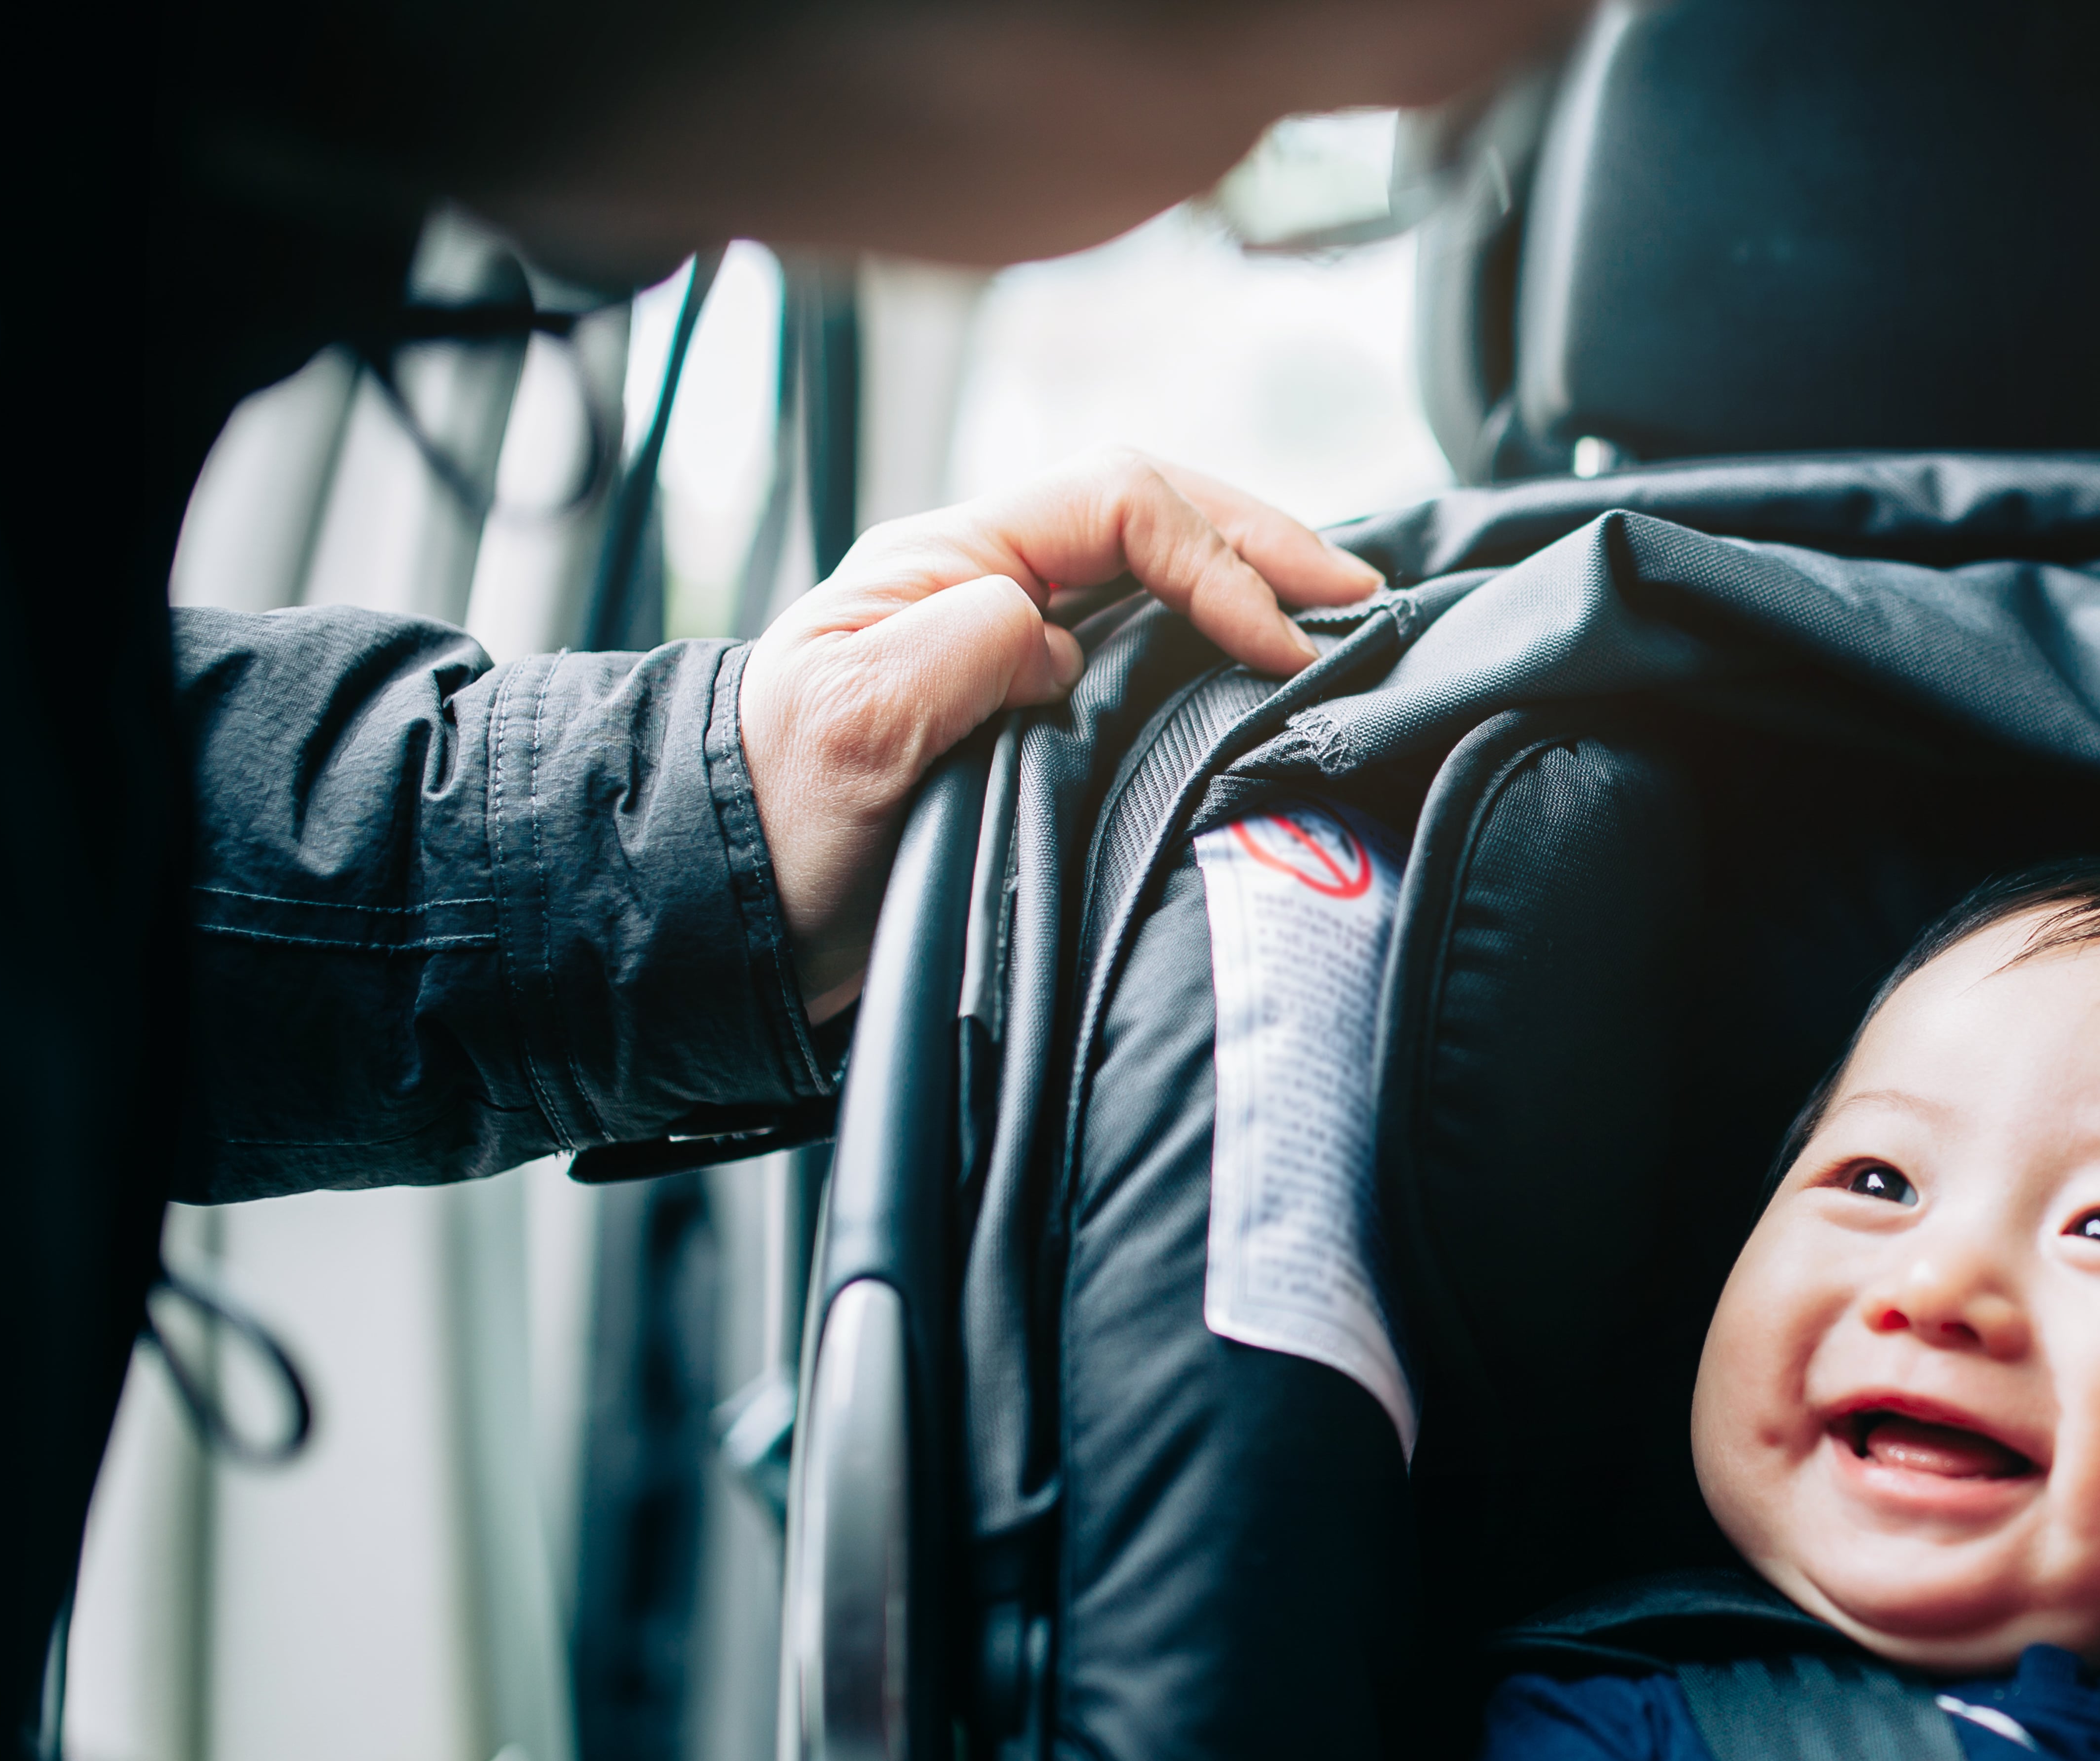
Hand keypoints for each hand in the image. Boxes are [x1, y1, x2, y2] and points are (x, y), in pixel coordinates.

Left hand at [737, 446, 1382, 1016]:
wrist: (738, 919)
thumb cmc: (780, 821)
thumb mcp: (850, 723)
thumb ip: (958, 648)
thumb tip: (1053, 630)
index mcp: (947, 560)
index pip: (1117, 502)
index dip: (1213, 558)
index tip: (1278, 645)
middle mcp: (990, 581)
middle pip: (1158, 510)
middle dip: (1266, 542)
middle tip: (1361, 596)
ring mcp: (1019, 640)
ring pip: (1163, 569)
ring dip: (1259, 580)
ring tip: (1347, 618)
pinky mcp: (1042, 707)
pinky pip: (1153, 645)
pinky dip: (1228, 643)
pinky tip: (1280, 669)